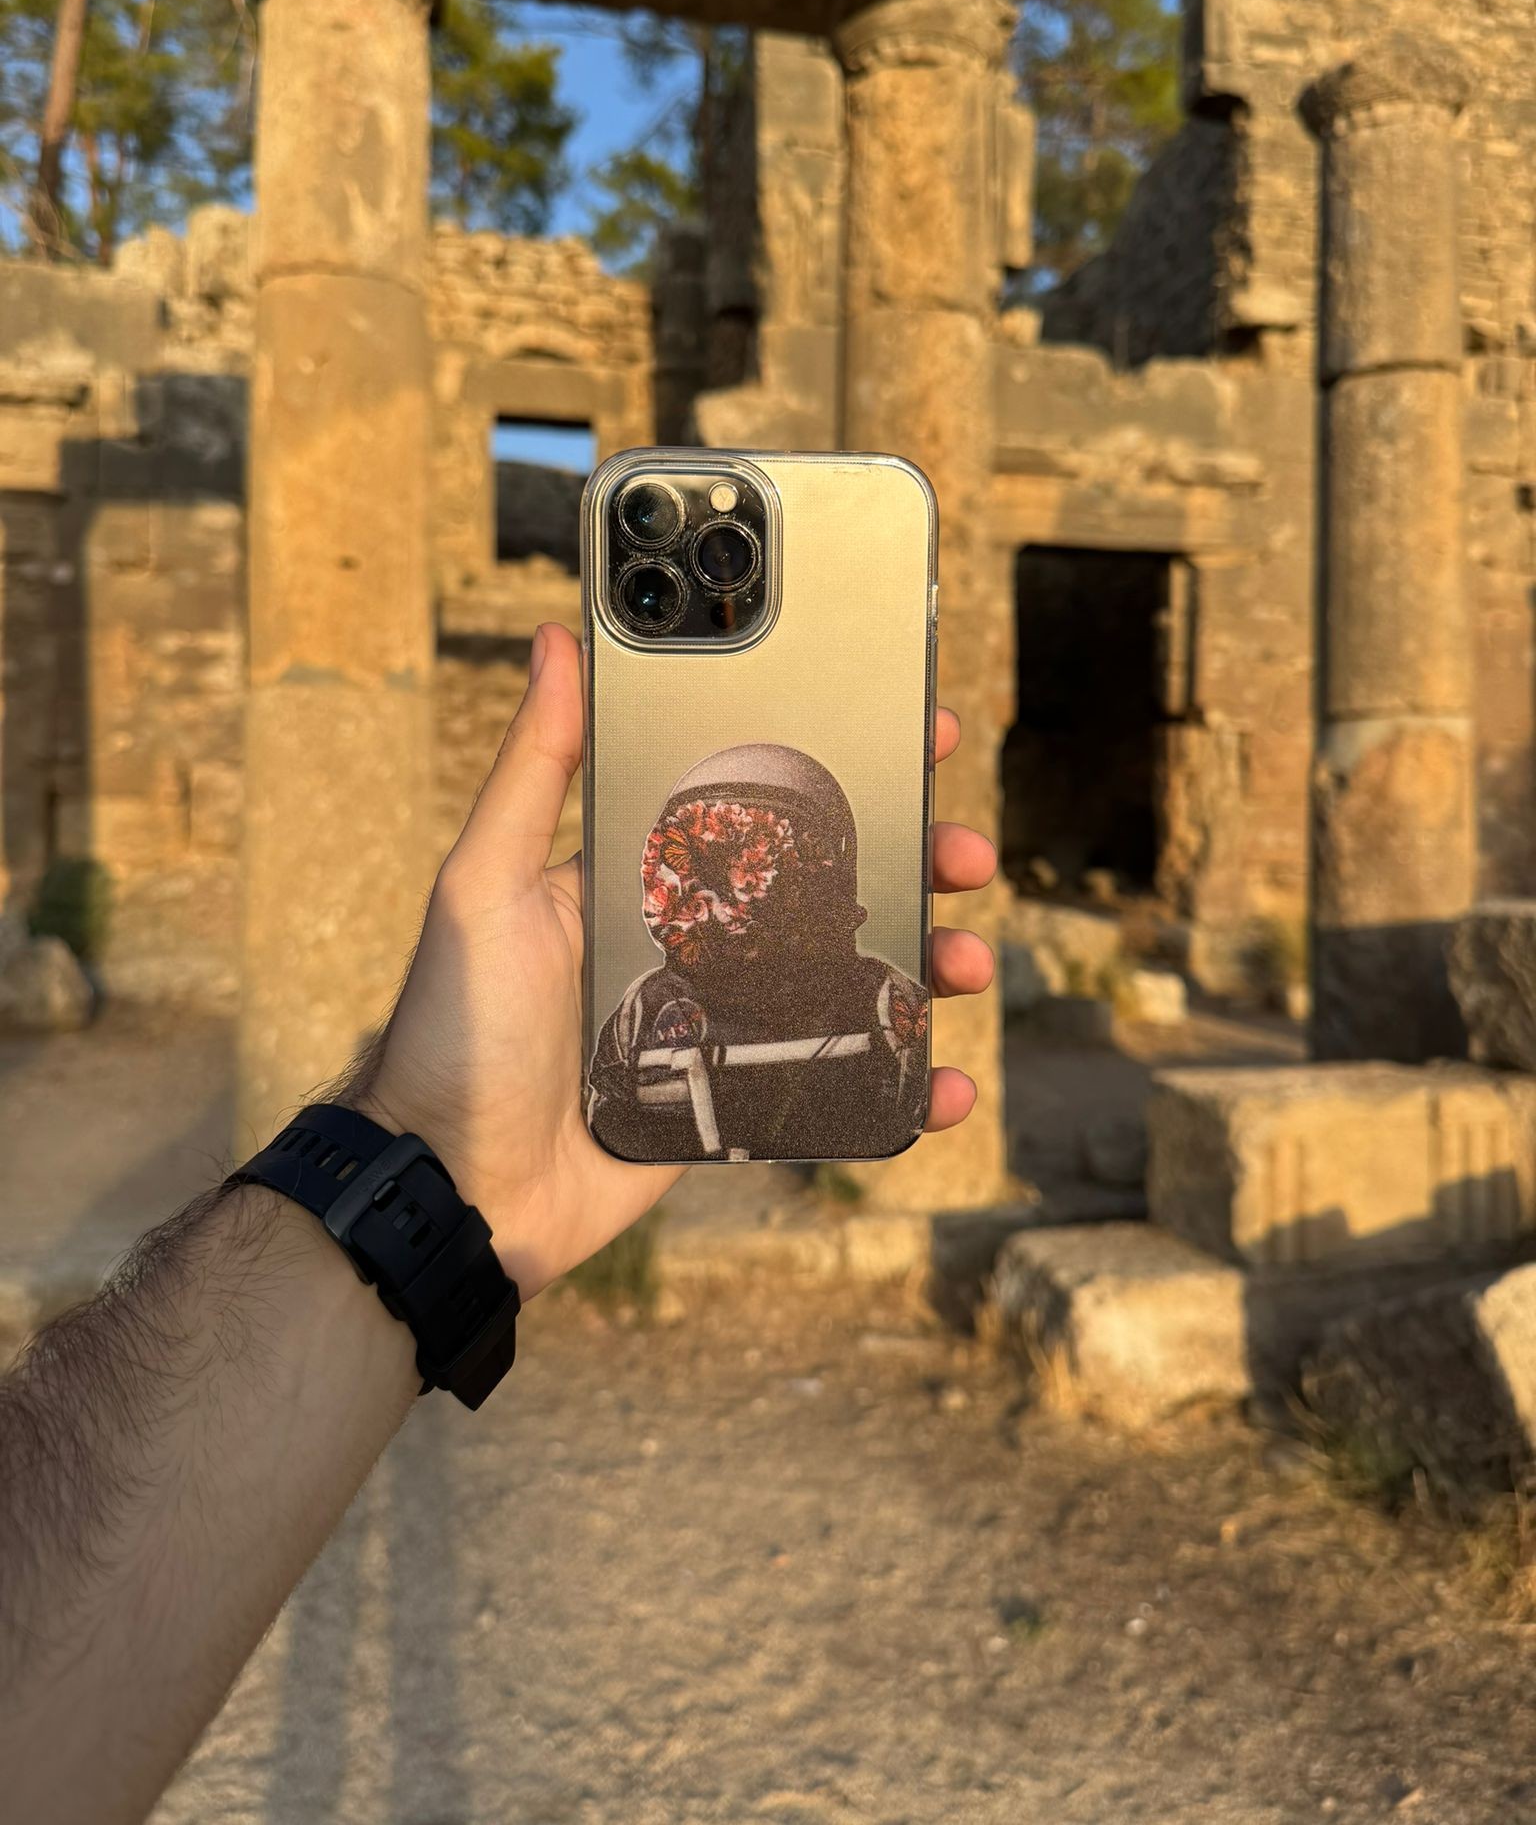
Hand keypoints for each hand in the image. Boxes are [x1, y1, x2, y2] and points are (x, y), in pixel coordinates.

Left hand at [347, 622, 996, 1294]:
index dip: (841, 765)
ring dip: (928, 964)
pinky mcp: (741, 1099)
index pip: (762, 803)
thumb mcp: (487, 883)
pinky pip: (841, 1084)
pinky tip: (946, 1085)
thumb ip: (535, 768)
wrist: (455, 1187)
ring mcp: (727, 1021)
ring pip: (854, 978)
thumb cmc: (455, 1027)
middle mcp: (697, 939)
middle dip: (915, 859)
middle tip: (966, 853)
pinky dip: (904, 1085)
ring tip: (966, 963)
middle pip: (834, 885)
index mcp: (648, 874)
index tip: (915, 731)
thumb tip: (556, 638)